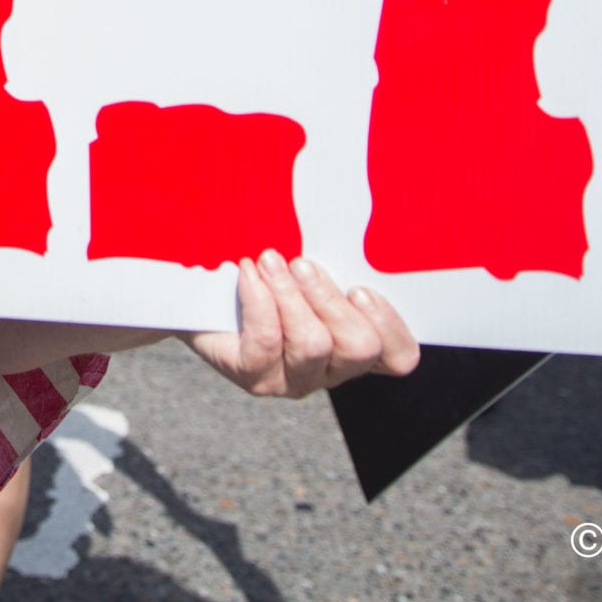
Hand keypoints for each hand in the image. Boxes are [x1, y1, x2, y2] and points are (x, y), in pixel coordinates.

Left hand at [186, 252, 419, 397]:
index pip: (399, 357)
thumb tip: (346, 221)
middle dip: (330, 299)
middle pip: (358, 347)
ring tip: (270, 260)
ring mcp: (293, 379)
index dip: (389, 326)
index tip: (361, 288)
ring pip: (313, 345)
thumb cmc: (267, 272)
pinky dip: (258, 301)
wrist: (202, 294)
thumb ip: (336, 256)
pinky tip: (247, 273)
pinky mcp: (255, 377)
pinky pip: (265, 343)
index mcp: (356, 345)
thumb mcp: (307, 262)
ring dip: (291, 295)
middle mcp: (331, 370)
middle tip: (302, 264)